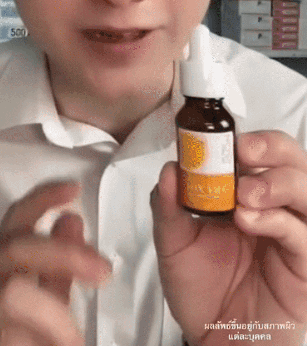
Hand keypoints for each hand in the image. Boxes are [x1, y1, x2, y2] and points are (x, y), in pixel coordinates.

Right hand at [0, 181, 110, 345]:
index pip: (15, 220)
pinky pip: (5, 335)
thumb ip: (56, 265)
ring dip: (55, 316)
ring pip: (15, 293)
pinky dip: (37, 341)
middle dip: (65, 254)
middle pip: (18, 248)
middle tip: (103, 270)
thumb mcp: (40, 302)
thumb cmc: (9, 338)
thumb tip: (72, 219)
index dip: (42, 199)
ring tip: (74, 340)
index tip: (73, 190)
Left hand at [151, 130, 306, 345]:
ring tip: (245, 193)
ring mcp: (296, 233)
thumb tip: (170, 169)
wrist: (215, 339)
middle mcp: (277, 207)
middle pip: (293, 160)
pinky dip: (278, 220)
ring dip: (277, 182)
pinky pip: (303, 234)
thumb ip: (169, 207)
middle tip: (242, 153)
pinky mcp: (306, 263)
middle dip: (271, 148)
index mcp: (248, 192)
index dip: (247, 139)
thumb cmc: (200, 289)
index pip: (261, 152)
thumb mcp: (174, 243)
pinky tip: (249, 221)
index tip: (220, 136)